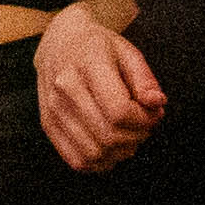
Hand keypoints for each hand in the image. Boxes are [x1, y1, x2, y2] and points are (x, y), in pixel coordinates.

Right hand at [35, 3, 168, 170]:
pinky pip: (76, 160)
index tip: (152, 112)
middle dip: (136, 137)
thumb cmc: (98, 47)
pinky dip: (100, 162)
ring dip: (120, 152)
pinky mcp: (48, 124)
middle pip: (108, 136)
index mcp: (87, 65)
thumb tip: (156, 105)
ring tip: (127, 135)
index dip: (144, 120)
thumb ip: (145, 79)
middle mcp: (64, 89)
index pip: (119, 111)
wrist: (59, 42)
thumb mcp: (128, 52)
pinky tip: (110, 147)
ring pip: (94, 153)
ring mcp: (53, 109)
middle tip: (143, 125)